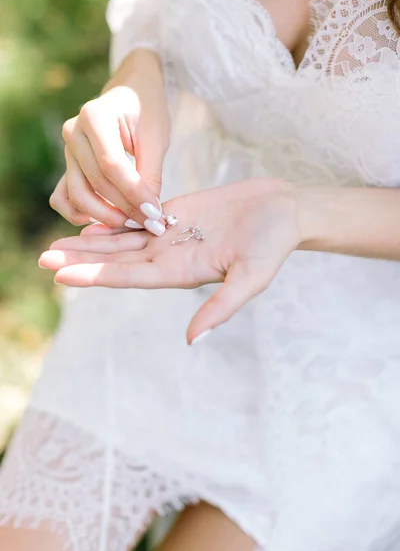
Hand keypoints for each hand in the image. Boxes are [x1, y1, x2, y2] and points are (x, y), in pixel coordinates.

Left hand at [40, 178, 304, 342]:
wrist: (284, 210)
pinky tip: (90, 218)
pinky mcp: (176, 212)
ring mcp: (172, 234)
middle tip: (43, 259)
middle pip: (118, 260)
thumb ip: (222, 307)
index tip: (63, 275)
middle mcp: (171, 256)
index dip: (97, 275)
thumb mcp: (251, 277)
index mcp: (183, 272)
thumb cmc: (273, 243)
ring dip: (91, 241)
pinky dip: (114, 219)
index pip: (132, 276)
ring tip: (56, 243)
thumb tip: (192, 340)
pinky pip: (139, 216)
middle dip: (82, 260)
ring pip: (123, 239)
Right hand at [50, 68, 169, 234]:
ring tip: (132, 223)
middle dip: (124, 208)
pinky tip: (107, 218)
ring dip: (104, 216)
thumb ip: (151, 174)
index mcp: (95, 115)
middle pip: (95, 182)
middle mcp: (73, 132)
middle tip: (150, 224)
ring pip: (77, 194)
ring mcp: (66, 150)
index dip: (133, 193)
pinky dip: (80, 213)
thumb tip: (149, 213)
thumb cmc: (145, 111)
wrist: (130, 95)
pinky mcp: (67, 166)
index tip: (156, 214)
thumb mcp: (156, 137)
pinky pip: (63, 197)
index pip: (112, 165)